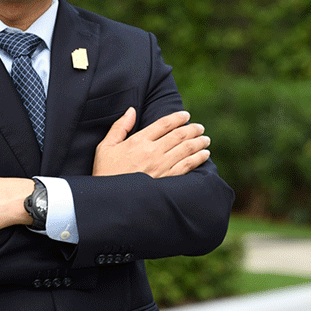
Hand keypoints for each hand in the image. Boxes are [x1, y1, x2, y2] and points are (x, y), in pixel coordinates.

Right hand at [93, 108, 210, 177]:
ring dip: (199, 142)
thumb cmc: (104, 173)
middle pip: (179, 135)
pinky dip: (198, 158)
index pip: (164, 124)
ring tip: (205, 139)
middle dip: (192, 129)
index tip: (185, 115)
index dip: (177, 117)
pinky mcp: (167, 181)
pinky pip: (188, 166)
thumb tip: (131, 110)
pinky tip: (204, 155)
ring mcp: (161, 167)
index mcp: (138, 141)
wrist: (109, 200)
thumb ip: (120, 127)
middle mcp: (153, 152)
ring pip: (186, 149)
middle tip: (199, 127)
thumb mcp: (105, 147)